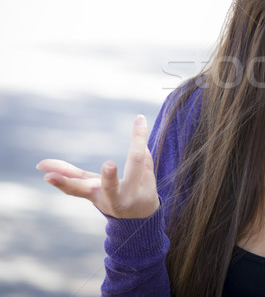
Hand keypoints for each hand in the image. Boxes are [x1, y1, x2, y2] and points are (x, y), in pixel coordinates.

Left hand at [36, 115, 159, 218]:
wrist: (135, 217)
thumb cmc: (144, 190)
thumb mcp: (149, 178)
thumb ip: (142, 160)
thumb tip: (139, 140)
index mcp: (136, 190)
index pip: (137, 160)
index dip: (139, 139)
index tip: (139, 119)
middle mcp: (116, 197)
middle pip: (110, 186)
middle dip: (109, 177)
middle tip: (109, 164)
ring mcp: (98, 198)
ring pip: (80, 190)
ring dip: (64, 181)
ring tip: (47, 175)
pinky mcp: (87, 195)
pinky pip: (73, 187)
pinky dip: (61, 177)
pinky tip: (43, 166)